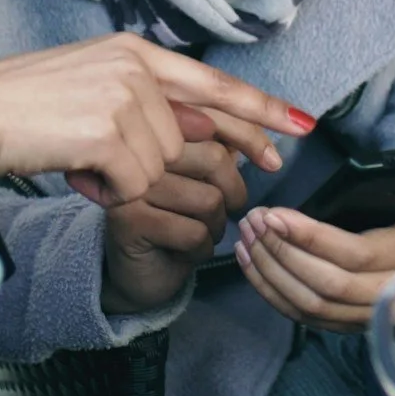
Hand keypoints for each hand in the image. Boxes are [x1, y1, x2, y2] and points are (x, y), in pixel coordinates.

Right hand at [0, 33, 313, 205]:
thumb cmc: (23, 108)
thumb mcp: (91, 88)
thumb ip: (147, 103)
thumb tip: (204, 135)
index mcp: (133, 51)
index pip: (213, 82)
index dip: (260, 107)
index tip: (300, 126)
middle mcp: (135, 66)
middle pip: (189, 138)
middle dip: (181, 165)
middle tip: (213, 170)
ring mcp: (123, 96)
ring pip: (162, 165)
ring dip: (126, 179)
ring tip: (81, 163)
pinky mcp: (108, 131)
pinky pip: (135, 183)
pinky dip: (109, 192)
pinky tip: (78, 174)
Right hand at [102, 140, 249, 313]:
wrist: (141, 270)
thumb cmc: (177, 220)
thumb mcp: (203, 182)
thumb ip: (220, 155)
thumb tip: (250, 137)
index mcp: (159, 132)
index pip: (215, 125)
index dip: (247, 143)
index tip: (265, 163)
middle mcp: (141, 152)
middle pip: (214, 158)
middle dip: (232, 194)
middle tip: (221, 213)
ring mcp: (133, 185)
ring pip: (208, 200)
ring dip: (215, 229)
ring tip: (196, 235)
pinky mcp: (129, 221)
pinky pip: (194, 234)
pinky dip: (200, 251)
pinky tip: (181, 253)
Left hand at [232, 167, 394, 333]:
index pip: (356, 254)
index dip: (311, 237)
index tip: (274, 214)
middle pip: (328, 285)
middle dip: (283, 253)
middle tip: (253, 221)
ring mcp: (371, 316)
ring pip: (312, 306)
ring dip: (271, 272)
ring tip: (246, 237)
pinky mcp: (348, 326)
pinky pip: (303, 318)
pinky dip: (271, 292)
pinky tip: (250, 263)